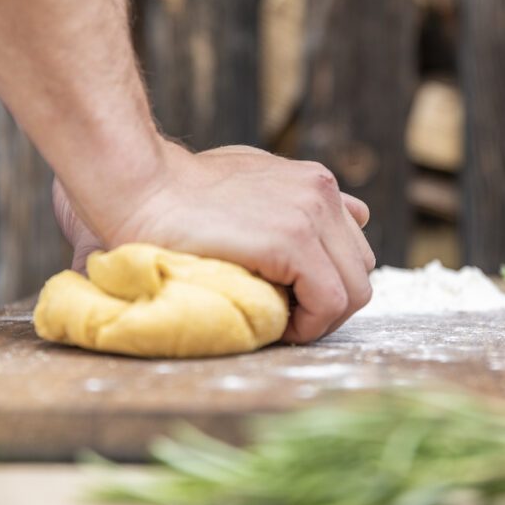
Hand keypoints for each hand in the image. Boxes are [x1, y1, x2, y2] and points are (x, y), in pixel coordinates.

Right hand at [54, 143, 375, 342]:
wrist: (143, 186)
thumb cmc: (183, 189)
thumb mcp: (252, 178)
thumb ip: (296, 198)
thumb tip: (354, 212)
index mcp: (317, 183)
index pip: (355, 249)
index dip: (330, 284)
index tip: (295, 302)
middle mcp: (322, 194)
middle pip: (362, 271)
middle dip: (332, 306)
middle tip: (291, 321)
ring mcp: (311, 214)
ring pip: (354, 291)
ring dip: (322, 319)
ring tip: (283, 325)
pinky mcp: (292, 240)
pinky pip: (329, 300)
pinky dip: (310, 324)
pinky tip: (278, 326)